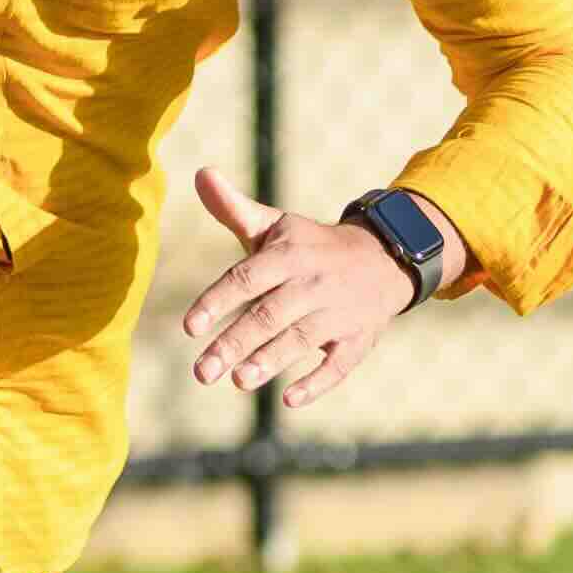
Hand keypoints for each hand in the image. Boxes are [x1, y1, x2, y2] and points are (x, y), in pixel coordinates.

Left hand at [183, 165, 417, 406]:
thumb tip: (200, 172)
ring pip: (301, 339)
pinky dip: (317, 382)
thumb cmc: (311, 247)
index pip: (246, 278)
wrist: (383, 258)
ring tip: (238, 381)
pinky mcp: (358, 340)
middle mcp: (312, 283)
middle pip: (269, 315)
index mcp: (287, 255)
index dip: (217, 302)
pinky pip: (339, 364)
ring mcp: (338, 313)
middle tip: (201, 372)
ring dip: (270, 361)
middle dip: (234, 343)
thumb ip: (234, 209)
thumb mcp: (276, 226)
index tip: (189, 327)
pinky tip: (289, 400)